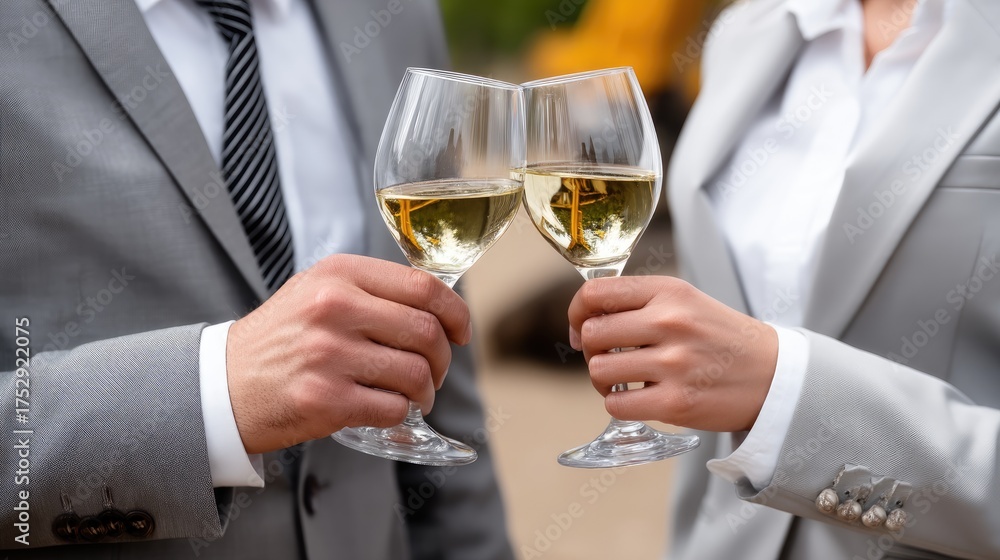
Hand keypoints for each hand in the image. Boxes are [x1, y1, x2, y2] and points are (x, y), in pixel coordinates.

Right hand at [226, 254, 471, 453]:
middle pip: (426, 333)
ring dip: (426, 392)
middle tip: (435, 372)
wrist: (222, 385)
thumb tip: (438, 307)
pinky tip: (385, 409)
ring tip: (415, 396)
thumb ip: (372, 290)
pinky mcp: (326, 399)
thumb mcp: (317, 292)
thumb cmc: (281, 339)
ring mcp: (330, 355)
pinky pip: (393, 408)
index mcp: (338, 274)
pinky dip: (400, 413)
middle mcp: (334, 308)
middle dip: (444, 360)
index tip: (461, 332)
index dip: (455, 313)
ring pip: (416, 374)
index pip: (423, 286)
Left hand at [568, 276, 777, 432]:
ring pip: (599, 371)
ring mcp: (673, 363)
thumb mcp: (684, 301)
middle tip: (609, 358)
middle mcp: (669, 322)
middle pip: (592, 335)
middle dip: (591, 351)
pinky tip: (636, 399)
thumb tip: (581, 324)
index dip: (576, 313)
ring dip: (603, 381)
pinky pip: (616, 405)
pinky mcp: (676, 402)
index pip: (594, 293)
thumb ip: (637, 303)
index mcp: (668, 292)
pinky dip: (618, 405)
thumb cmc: (719, 338)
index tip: (581, 329)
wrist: (772, 375)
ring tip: (624, 381)